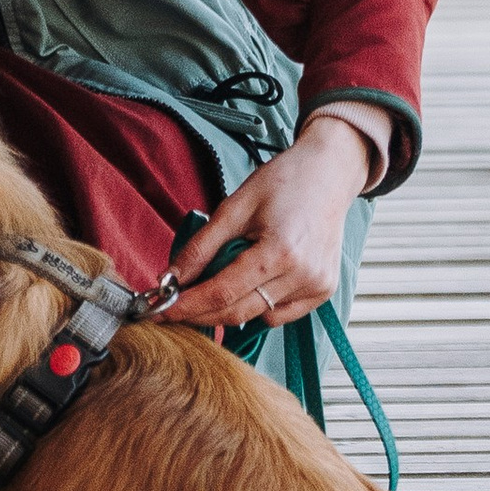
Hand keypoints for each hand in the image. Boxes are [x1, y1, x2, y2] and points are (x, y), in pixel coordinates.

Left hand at [166, 109, 387, 331]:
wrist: (329, 174)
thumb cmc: (283, 182)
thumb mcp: (235, 206)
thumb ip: (202, 245)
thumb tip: (172, 277)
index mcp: (279, 250)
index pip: (223, 292)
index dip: (188, 305)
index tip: (161, 311)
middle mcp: (302, 275)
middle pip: (239, 312)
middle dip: (201, 314)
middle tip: (174, 308)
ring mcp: (316, 287)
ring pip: (258, 316)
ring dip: (230, 307)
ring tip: (221, 278)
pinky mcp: (323, 292)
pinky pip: (280, 314)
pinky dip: (260, 304)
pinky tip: (257, 279)